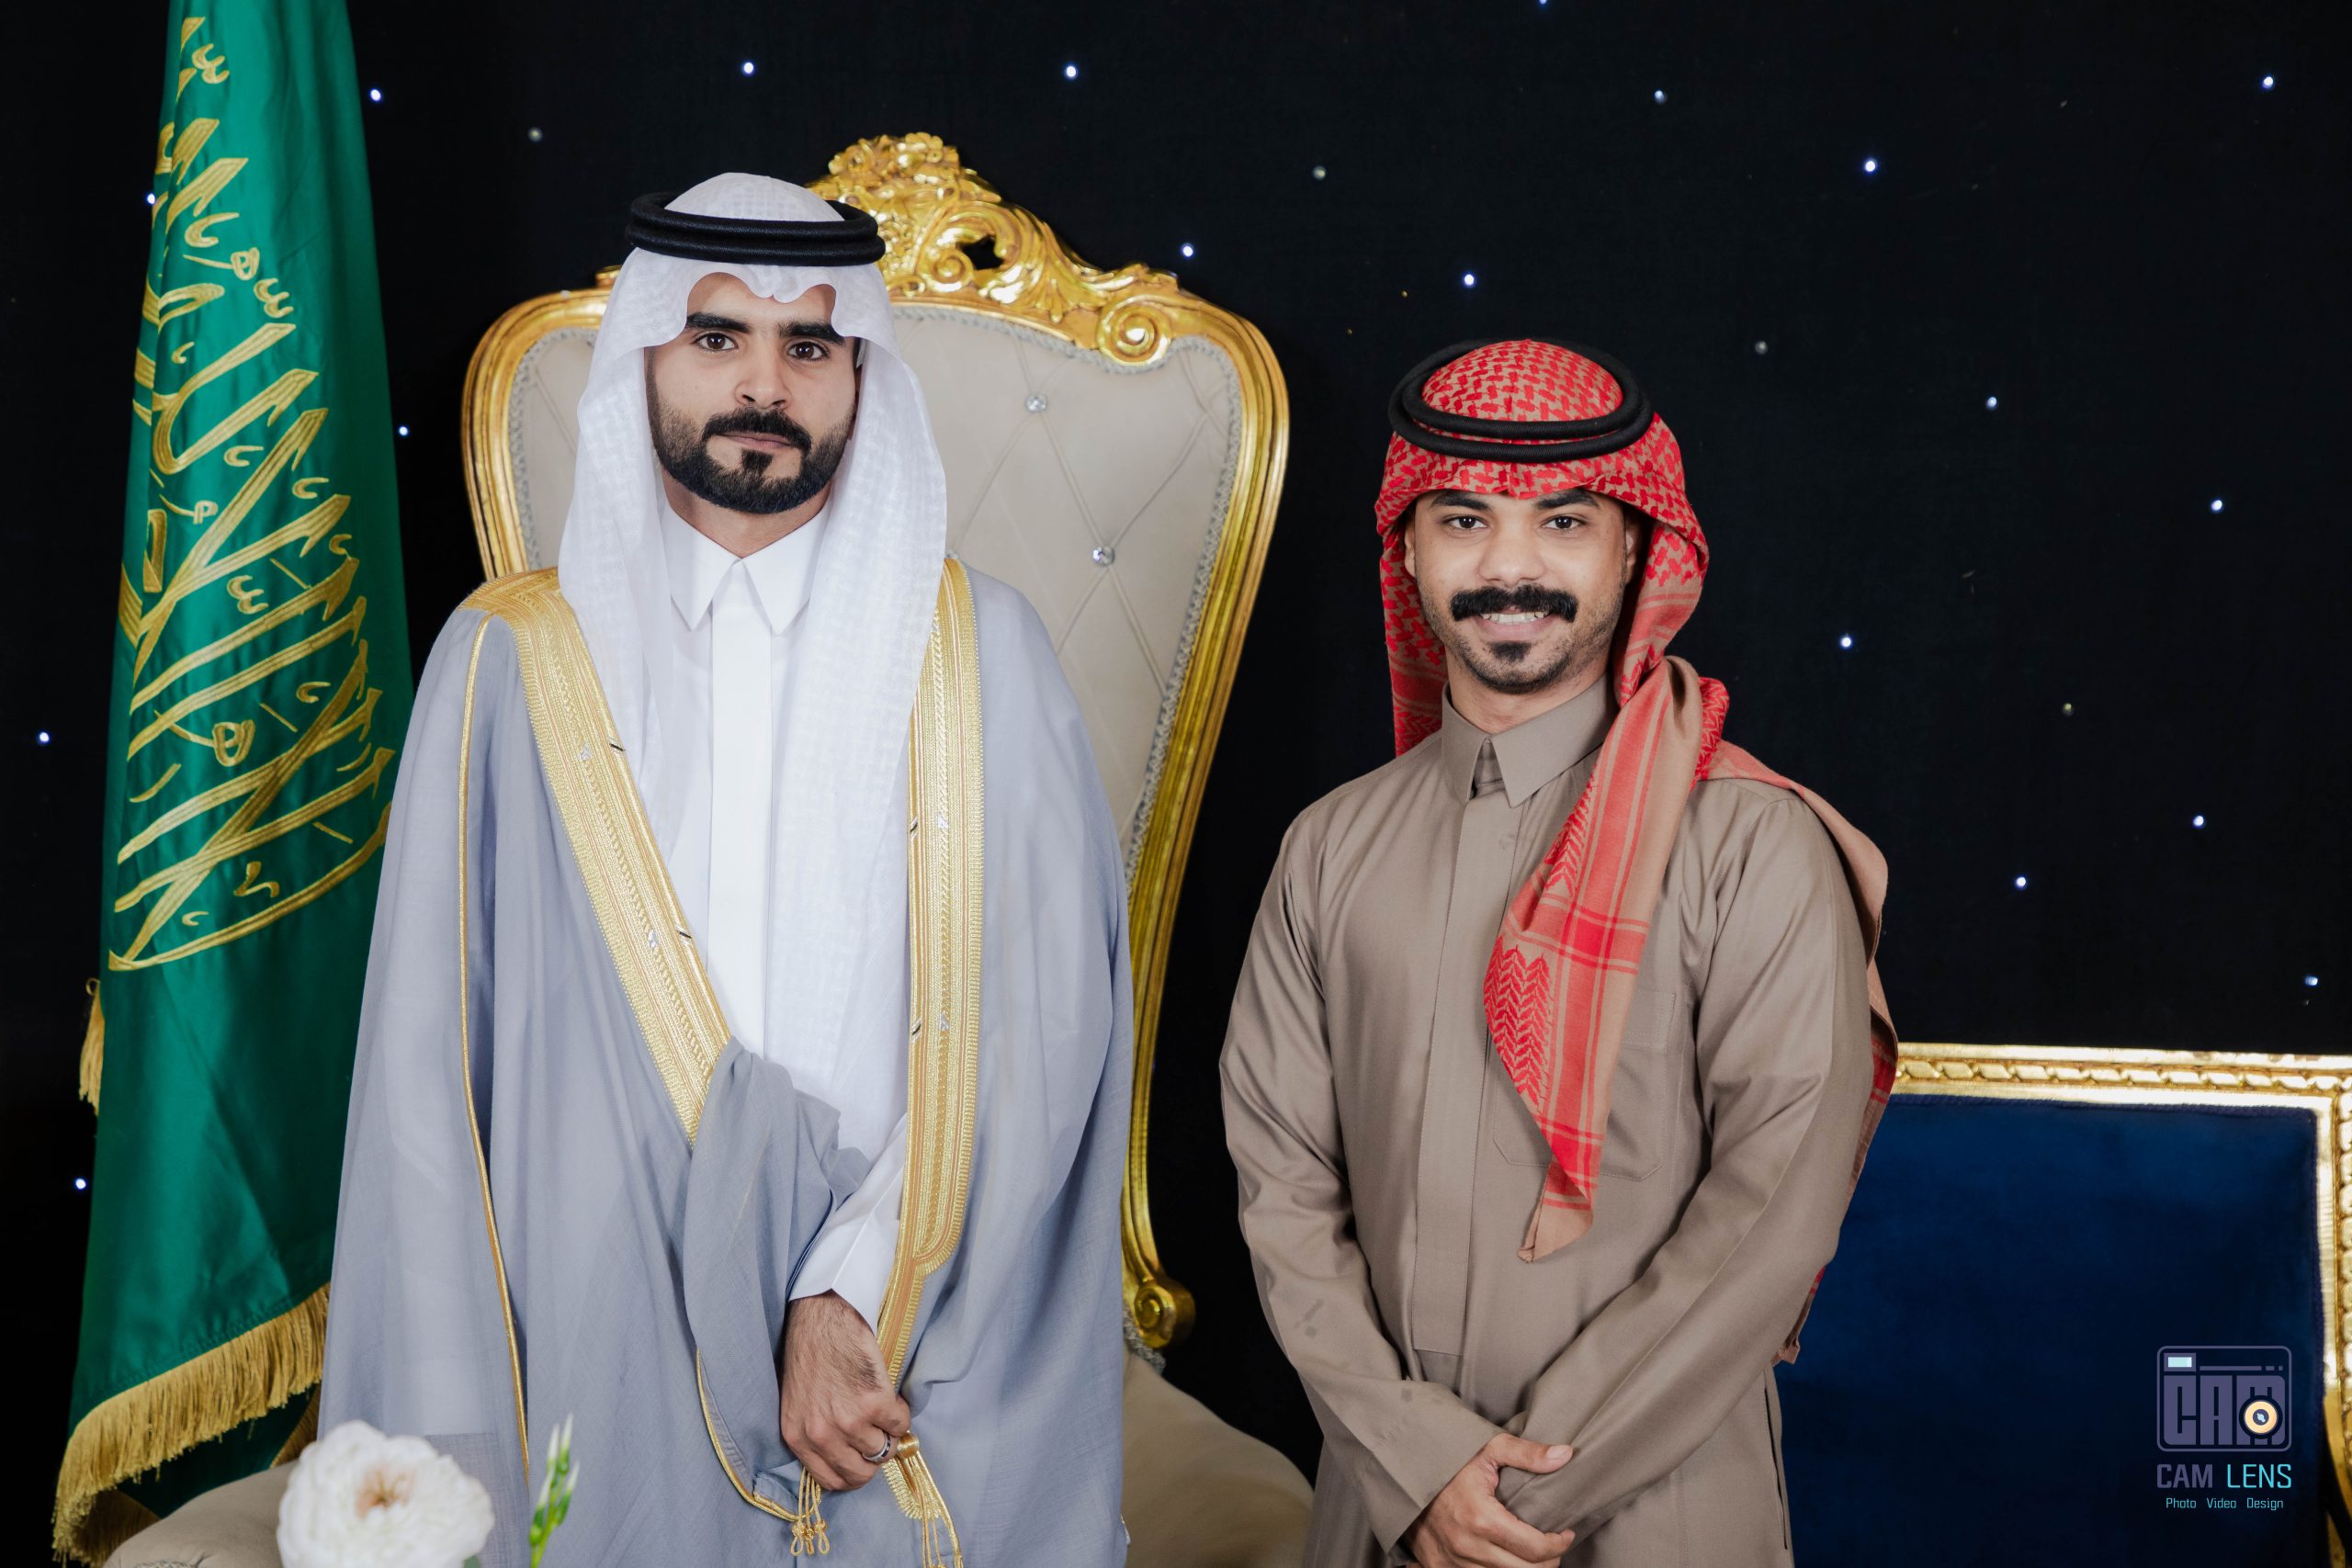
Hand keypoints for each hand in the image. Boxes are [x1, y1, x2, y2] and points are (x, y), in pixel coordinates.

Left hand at [779, 1291, 909, 1490]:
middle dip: (874, 1458)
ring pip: (884, 1450)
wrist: (824, 1319)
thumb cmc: (812, 1356)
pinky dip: (901, 1413)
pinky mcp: (874, 1402)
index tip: (862, 1460)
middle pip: (861, 1473)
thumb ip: (815, 1434)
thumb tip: (847, 1456)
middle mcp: (821, 1435)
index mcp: (798, 1437)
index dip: (852, 1473)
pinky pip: (900, 1424)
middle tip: (878, 1437)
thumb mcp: (799, 1404)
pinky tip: (891, 1396)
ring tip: (884, 1412)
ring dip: (889, 1433)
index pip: (831, 1481)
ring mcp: (849, 1420)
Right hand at [1403, 1433, 1575, 1567]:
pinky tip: (1504, 1558)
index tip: (1565, 1533)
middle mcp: (1467, 1547)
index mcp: (1482, 1518)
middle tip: (1553, 1545)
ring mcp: (1452, 1562)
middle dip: (1547, 1561)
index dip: (1559, 1544)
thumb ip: (1528, 1454)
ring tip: (1531, 1553)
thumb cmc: (1449, 1459)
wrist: (1403, 1472)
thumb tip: (1565, 1454)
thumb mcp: (1489, 1447)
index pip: (1536, 1549)